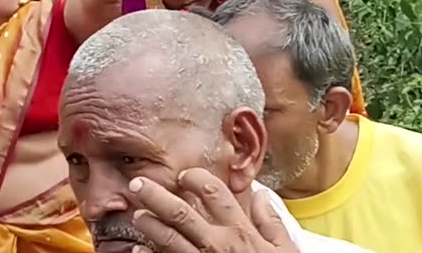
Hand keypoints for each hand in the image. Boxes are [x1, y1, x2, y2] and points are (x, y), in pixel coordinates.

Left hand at [128, 170, 300, 252]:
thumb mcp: (284, 251)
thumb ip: (271, 222)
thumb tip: (262, 196)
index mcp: (241, 232)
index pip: (214, 193)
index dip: (195, 178)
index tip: (184, 176)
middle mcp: (218, 245)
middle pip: (180, 213)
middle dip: (156, 195)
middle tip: (137, 184)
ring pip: (168, 239)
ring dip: (149, 224)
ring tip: (138, 215)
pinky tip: (137, 248)